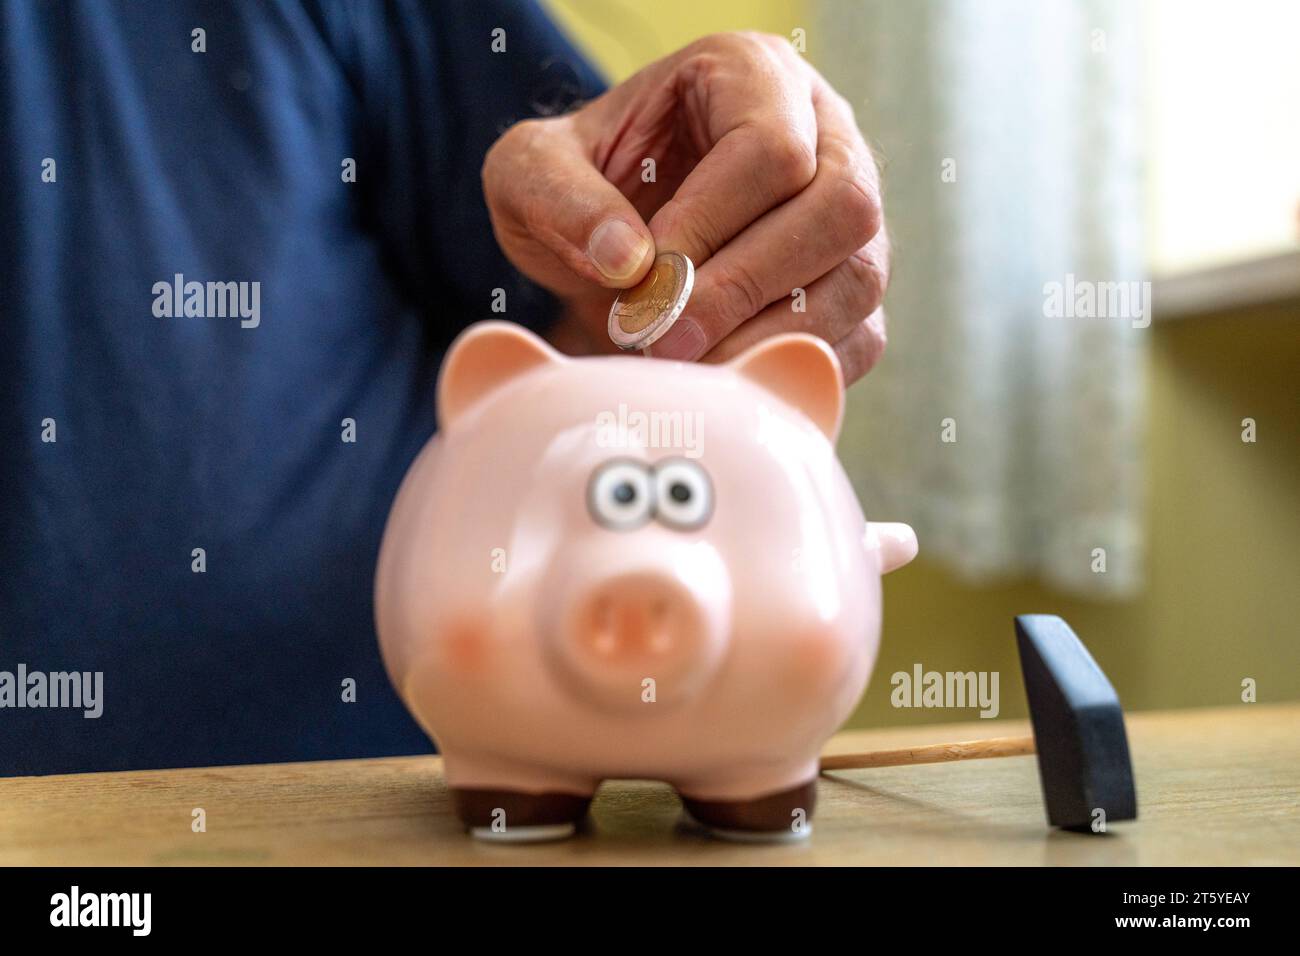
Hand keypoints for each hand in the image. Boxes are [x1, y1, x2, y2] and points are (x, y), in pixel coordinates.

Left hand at [482, 32, 887, 383]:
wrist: (605, 242)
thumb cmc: (576, 189)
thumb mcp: (530, 172)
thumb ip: (559, 196)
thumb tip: (630, 261)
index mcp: (753, 74)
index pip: (772, 148)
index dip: (709, 224)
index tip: (642, 277)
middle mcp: (827, 134)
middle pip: (843, 208)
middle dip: (745, 286)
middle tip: (663, 337)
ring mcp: (853, 217)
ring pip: (859, 277)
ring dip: (770, 336)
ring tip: (684, 364)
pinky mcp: (851, 288)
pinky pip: (861, 337)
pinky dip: (793, 367)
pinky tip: (723, 379)